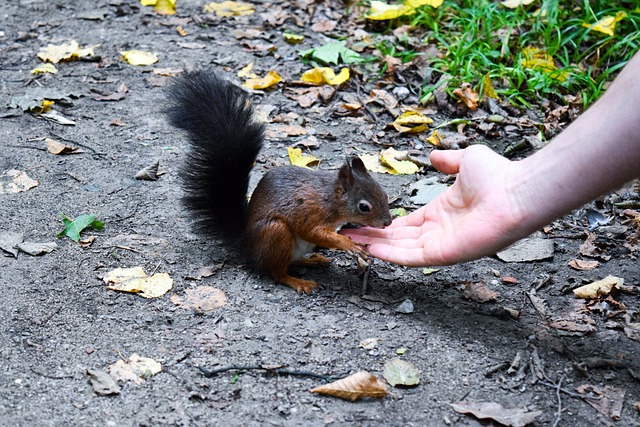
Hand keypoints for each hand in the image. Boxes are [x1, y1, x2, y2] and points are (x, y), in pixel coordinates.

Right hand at [342, 145, 529, 265]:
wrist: (517, 192)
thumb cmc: (499, 176)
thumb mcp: (466, 160)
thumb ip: (448, 160)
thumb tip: (434, 155)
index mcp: (443, 212)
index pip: (409, 223)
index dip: (386, 223)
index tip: (367, 221)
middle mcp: (440, 230)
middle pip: (400, 238)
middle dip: (374, 235)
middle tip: (351, 233)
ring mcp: (442, 244)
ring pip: (402, 249)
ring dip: (376, 245)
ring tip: (353, 240)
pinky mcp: (445, 254)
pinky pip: (412, 258)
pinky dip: (391, 255)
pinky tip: (371, 249)